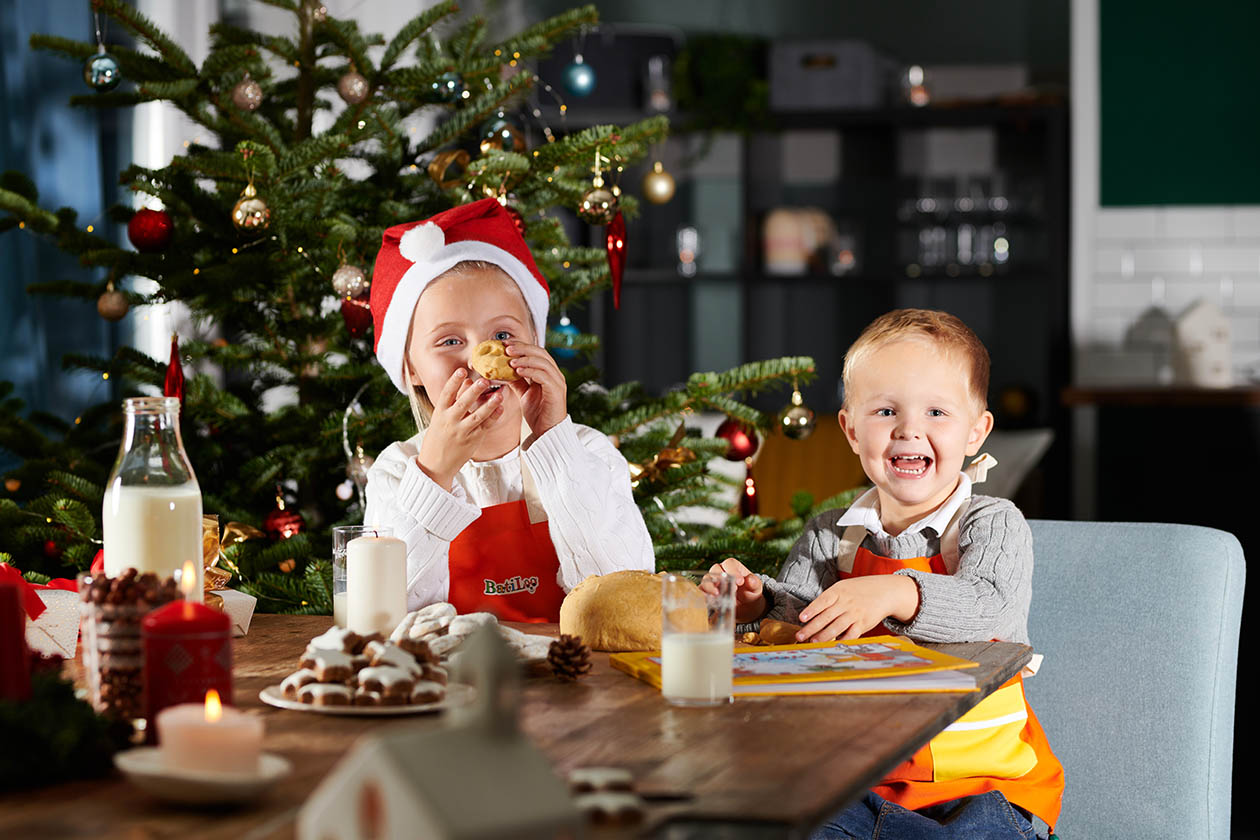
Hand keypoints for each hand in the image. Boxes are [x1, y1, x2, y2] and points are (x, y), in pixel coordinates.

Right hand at [416, 368, 503, 488]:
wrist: (436, 464)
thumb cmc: (438, 437)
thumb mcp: (440, 418)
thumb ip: (453, 402)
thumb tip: (468, 382)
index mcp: (440, 413)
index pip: (447, 394)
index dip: (454, 382)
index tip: (462, 370)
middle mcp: (450, 421)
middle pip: (463, 403)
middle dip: (474, 391)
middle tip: (484, 380)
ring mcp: (462, 432)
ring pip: (477, 416)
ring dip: (489, 404)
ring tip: (499, 394)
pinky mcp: (473, 440)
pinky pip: (485, 427)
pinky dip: (494, 417)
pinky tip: (501, 408)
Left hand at [506, 340, 566, 434]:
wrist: (547, 433)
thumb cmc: (537, 414)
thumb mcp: (524, 394)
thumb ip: (517, 381)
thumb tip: (502, 370)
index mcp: (548, 373)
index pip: (536, 353)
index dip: (521, 347)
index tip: (504, 345)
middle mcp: (555, 375)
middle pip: (540, 353)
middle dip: (523, 348)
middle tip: (506, 348)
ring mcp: (558, 382)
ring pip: (543, 362)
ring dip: (525, 358)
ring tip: (510, 359)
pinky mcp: (557, 391)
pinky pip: (544, 376)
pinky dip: (530, 370)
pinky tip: (518, 370)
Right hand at [703, 558, 765, 623]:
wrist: (746, 607)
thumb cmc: (750, 592)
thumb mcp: (756, 588)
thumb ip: (754, 583)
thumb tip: (750, 580)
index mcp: (732, 566)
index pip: (729, 563)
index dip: (733, 571)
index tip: (740, 582)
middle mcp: (720, 571)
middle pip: (715, 569)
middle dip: (721, 577)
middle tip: (732, 589)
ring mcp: (712, 582)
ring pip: (706, 579)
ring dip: (710, 586)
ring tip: (717, 595)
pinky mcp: (707, 593)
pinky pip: (702, 591)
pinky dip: (703, 595)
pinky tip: (710, 600)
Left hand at [795, 575, 918, 641]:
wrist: (884, 591)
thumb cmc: (858, 590)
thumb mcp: (842, 587)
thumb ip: (828, 599)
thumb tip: (811, 613)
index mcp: (838, 591)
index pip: (822, 601)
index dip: (811, 610)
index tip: (801, 619)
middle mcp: (846, 603)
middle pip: (826, 617)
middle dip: (812, 628)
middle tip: (800, 636)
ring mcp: (855, 614)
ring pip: (837, 627)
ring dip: (824, 636)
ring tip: (813, 642)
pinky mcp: (863, 624)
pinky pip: (851, 635)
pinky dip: (841, 641)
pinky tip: (832, 645)